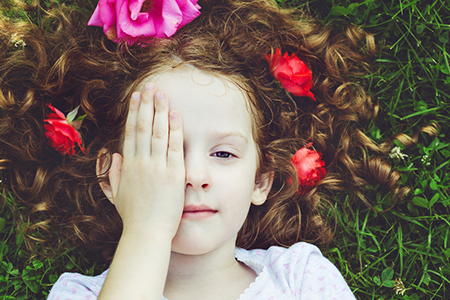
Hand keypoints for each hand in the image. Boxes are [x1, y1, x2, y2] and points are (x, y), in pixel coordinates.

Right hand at [108, 83, 184, 238]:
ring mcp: (157, 167)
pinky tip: (175, 115)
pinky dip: (174, 129)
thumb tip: (112, 155)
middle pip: (142, 126)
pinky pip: (174, 147)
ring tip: (162, 92)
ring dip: (160, 110)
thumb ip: (113, 173)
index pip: (130, 132)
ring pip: (157, 132)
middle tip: (150, 85)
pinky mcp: (173, 174)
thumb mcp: (117, 194)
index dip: (133, 112)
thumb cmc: (133, 216)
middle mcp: (141, 162)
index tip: (136, 96)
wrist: (146, 233)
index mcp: (128, 165)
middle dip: (146, 104)